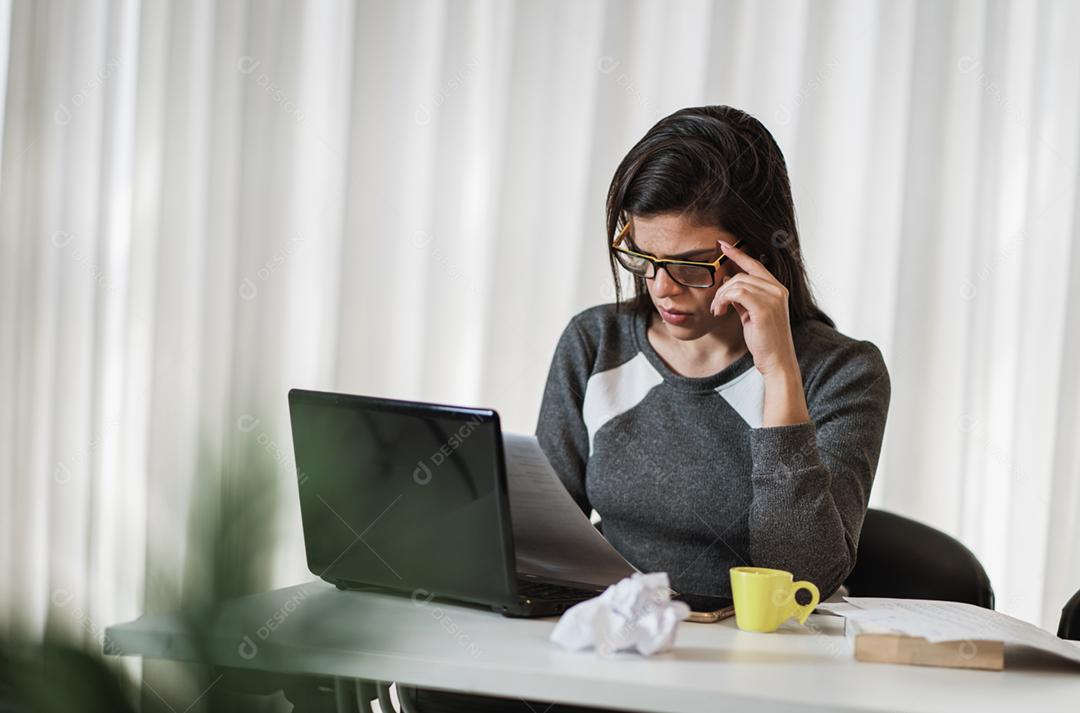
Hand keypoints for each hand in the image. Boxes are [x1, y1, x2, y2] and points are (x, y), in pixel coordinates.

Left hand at [710, 240, 797, 376]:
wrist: (776, 360)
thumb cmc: (764, 340)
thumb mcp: (752, 314)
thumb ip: (744, 297)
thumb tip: (728, 280)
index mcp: (777, 289)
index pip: (755, 265)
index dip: (738, 254)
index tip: (722, 245)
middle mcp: (778, 290)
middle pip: (741, 275)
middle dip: (722, 289)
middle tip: (715, 306)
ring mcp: (773, 298)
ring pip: (736, 283)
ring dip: (720, 297)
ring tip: (716, 311)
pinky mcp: (764, 308)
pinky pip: (736, 293)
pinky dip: (723, 300)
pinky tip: (719, 312)